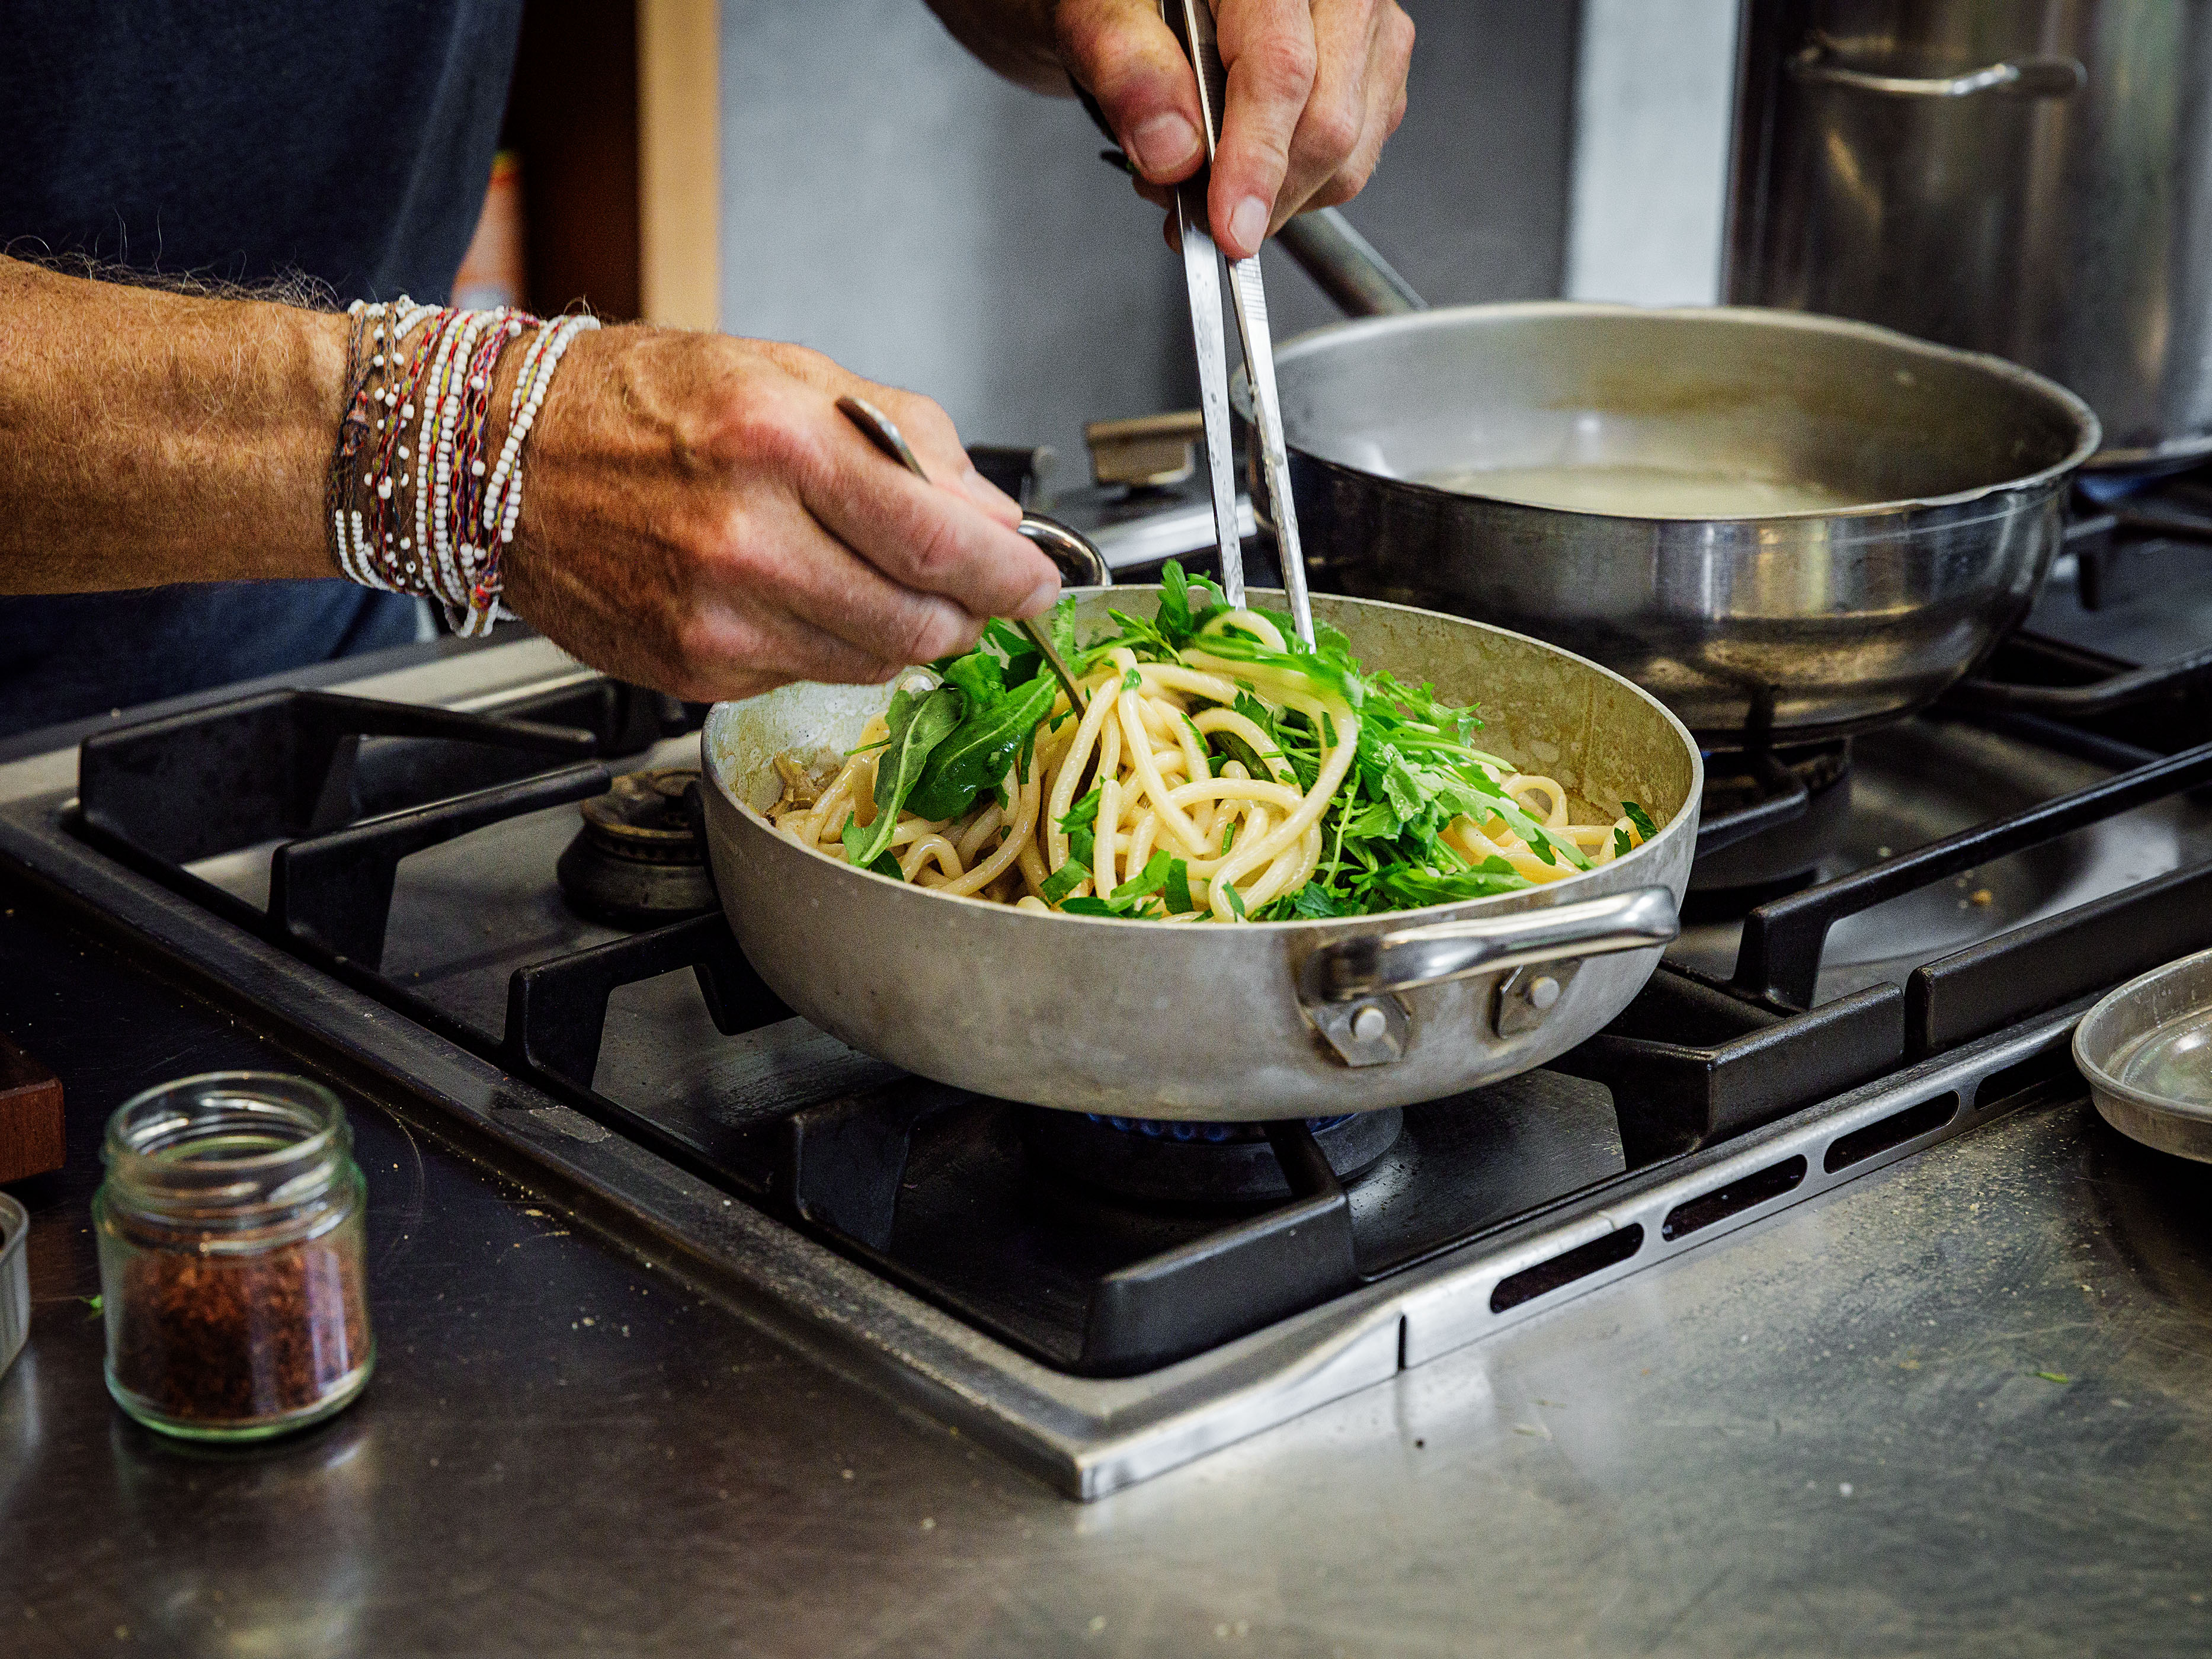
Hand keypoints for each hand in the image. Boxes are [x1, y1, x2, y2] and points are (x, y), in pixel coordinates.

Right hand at [503, 328, 1060, 702]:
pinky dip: (832, 647)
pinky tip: (806, 599)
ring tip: (891, 587)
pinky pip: (805, 676)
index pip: (939, 540)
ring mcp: (713, 618)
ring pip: (870, 662)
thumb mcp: (786, 373)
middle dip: (971, 617)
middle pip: (918, 621)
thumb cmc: (639, 403)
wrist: (497, 457)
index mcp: (778, 442)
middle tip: (982, 597)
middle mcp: (744, 539)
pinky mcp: (691, 671)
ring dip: (908, 636)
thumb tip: (993, 517)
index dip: (1011, 575)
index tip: (1040, 582)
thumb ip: (907, 440)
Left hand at [1059, 0, 1413, 256]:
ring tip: (1202, 183)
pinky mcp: (1372, 72)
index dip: (1255, 162)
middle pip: (1328, 124)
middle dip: (1260, 196)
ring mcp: (1362, 32)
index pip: (1282, 72)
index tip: (1230, 228)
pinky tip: (1241, 170)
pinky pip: (1351, 159)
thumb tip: (1172, 152)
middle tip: (1189, 215)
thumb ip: (1128, 68)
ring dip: (1275, 198)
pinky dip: (1295, 188)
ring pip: (1348, 154)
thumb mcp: (1096, 13)